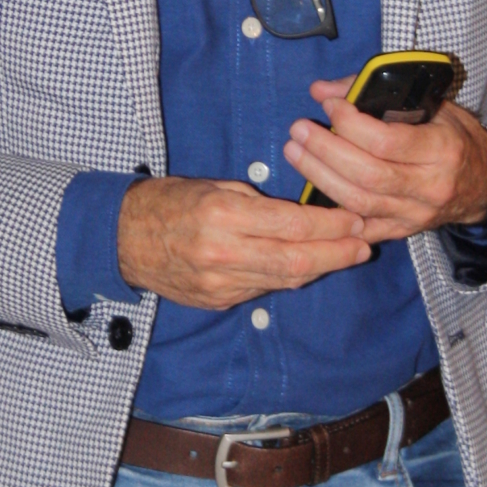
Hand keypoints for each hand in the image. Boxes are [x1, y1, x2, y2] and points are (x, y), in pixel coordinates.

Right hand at [117, 173, 370, 310]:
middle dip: (338, 254)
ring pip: (285, 279)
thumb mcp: (212, 186)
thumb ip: (257, 202)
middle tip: (365, 245)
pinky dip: (288, 276)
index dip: (331, 225)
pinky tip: (306, 265)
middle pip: (297, 260)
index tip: (355, 219)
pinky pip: (263, 289)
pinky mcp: (218, 301)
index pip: (293, 225)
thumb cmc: (168, 202)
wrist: (121, 240)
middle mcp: (224, 253)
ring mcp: (221, 283)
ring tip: (346, 255)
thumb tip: (300, 215)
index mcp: (223, 216)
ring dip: (320, 267)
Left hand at [283, 76, 486, 245]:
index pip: (387, 141)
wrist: (485, 185)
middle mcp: (429, 187)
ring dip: (319, 176)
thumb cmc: (456, 139)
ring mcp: (414, 214)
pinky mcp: (401, 231)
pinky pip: (359, 226)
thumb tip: (323, 89)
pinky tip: (309, 189)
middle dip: (325, 151)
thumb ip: (377, 95)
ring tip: (295, 151)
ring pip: (358, 202)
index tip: (329, 105)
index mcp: (442, 150)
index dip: (351, 123)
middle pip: (367, 174)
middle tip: (299, 130)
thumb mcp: (433, 106)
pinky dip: (331, 210)